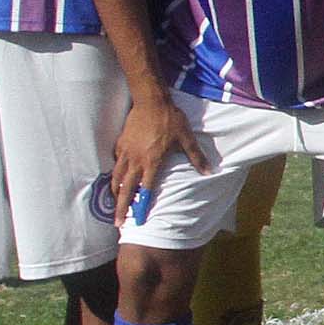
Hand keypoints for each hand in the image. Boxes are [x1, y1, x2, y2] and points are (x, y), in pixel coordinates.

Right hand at [110, 96, 210, 225]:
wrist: (151, 101)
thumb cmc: (171, 119)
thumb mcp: (187, 138)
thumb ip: (196, 157)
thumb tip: (209, 172)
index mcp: (152, 161)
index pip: (145, 189)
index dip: (141, 205)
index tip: (138, 219)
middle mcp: (136, 160)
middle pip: (126, 189)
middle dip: (122, 207)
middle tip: (118, 223)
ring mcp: (125, 152)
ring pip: (117, 178)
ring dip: (115, 193)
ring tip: (115, 204)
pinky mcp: (120, 144)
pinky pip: (115, 164)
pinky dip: (114, 175)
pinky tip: (116, 180)